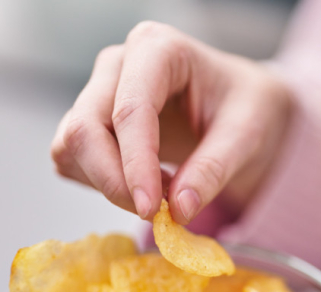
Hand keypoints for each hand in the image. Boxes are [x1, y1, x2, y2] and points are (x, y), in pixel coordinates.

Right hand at [51, 21, 292, 222]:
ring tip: (164, 193)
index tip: (151, 209)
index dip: (135, 165)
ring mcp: (101, 94)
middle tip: (157, 214)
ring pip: (72, 148)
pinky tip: (146, 187)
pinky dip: (104, 185)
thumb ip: (213, 170)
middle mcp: (119, 66)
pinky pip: (75, 161)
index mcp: (158, 50)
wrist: (243, 108)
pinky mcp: (95, 124)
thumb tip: (179, 211)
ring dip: (109, 185)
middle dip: (115, 182)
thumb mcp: (246, 135)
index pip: (130, 110)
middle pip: (85, 129)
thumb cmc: (248, 109)